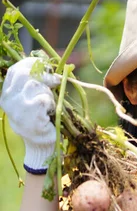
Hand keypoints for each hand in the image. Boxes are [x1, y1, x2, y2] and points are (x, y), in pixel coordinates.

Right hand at [0, 57, 60, 173]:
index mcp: (6, 95)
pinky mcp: (30, 113)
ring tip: (49, 105)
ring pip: (36, 85)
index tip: (44, 64)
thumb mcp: (30, 102)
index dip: (30, 64)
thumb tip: (45, 65)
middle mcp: (8, 99)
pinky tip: (49, 113)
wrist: (40, 146)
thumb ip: (32, 85)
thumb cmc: (39, 122)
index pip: (14, 71)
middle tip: (55, 80)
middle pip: (24, 74)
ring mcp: (17, 106)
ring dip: (48, 92)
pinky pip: (44, 98)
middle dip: (43, 75)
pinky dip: (51, 103)